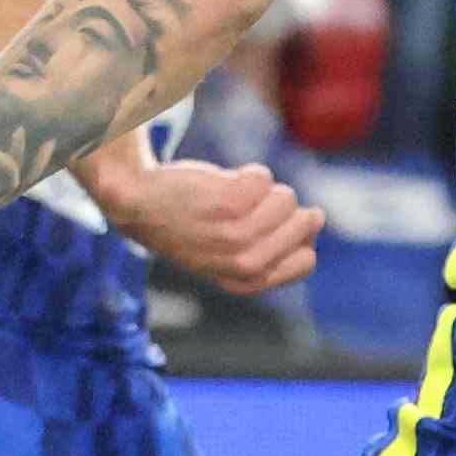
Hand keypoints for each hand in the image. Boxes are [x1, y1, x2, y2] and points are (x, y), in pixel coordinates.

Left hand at [88, 143, 323, 294]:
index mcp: (247, 282)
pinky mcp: (229, 203)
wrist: (137, 204)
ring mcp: (238, 234)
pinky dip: (245, 173)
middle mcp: (245, 264)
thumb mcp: (227, 254)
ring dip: (260, 188)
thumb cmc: (188, 226)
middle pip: (302, 223)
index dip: (296, 237)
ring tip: (225, 196)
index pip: (307, 261)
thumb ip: (271, 247)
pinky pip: (263, 177)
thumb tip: (318, 219)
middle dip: (280, 207)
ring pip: (285, 197)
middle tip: (240, 208)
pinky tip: (218, 184)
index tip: (269, 226)